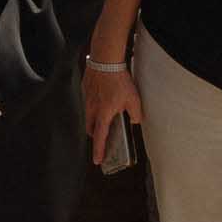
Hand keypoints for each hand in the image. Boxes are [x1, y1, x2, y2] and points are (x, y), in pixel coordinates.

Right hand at [80, 46, 144, 169]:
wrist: (105, 60)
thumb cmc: (119, 80)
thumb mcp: (133, 99)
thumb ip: (136, 113)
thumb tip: (135, 121)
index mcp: (103, 114)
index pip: (100, 137)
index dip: (98, 150)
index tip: (97, 161)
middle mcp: (92, 109)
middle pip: (90, 128)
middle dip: (95, 135)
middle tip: (103, 137)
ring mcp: (87, 99)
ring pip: (88, 115)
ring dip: (94, 120)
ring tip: (104, 116)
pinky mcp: (85, 89)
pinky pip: (88, 102)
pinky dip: (93, 106)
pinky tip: (102, 98)